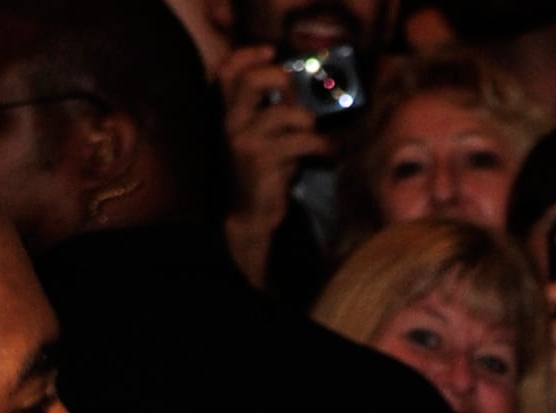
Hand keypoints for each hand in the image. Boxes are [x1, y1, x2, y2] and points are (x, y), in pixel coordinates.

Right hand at [219, 45, 331, 282]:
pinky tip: (329, 152)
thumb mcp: (264, 139)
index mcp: (230, 115)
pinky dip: (323, 145)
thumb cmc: (263, 176)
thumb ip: (274, 114)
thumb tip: (306, 93)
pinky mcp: (262, 160)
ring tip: (318, 137)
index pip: (226, 72)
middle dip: (284, 81)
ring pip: (286, 113)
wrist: (250, 217)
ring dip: (310, 122)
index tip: (271, 51)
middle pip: (255, 80)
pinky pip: (302, 140)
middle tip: (299, 99)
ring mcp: (244, 140)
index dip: (247, 56)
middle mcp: (231, 123)